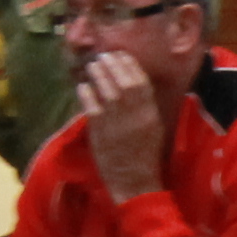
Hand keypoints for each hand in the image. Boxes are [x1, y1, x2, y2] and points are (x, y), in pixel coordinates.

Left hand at [81, 49, 171, 202]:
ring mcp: (116, 122)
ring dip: (98, 74)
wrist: (134, 181)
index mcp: (150, 113)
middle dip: (113, 65)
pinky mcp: (99, 130)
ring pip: (106, 89)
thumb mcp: (154, 128)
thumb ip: (145, 107)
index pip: (141, 82)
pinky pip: (91, 105)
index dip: (130, 65)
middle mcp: (135, 114)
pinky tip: (83, 86)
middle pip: (123, 81)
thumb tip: (134, 84)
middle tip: (104, 56)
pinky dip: (87, 92)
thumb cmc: (145, 155)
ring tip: (93, 66)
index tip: (122, 55)